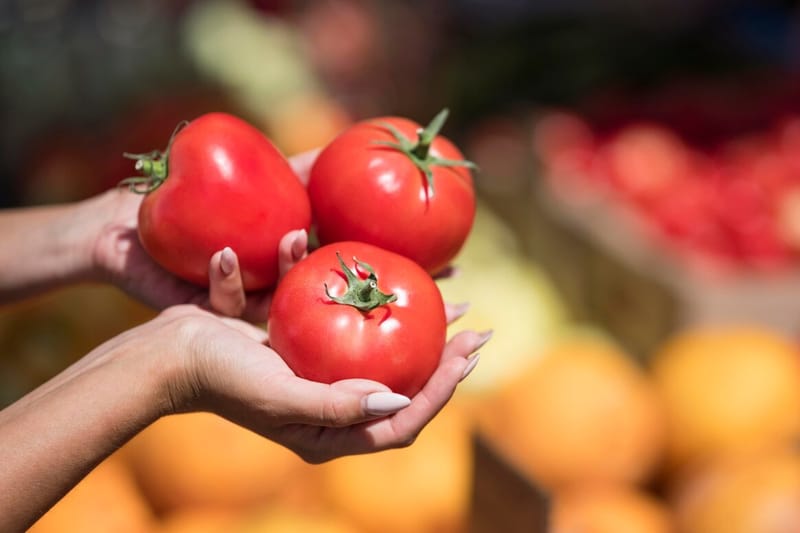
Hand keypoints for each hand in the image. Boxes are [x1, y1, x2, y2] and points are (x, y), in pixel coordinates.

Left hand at [86, 151, 319, 320]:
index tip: (350, 226)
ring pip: (267, 300)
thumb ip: (290, 169)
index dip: (337, 250)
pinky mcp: (201, 312)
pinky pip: (221, 303)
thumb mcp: (244, 174)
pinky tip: (222, 255)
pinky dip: (226, 281)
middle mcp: (262, 285)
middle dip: (308, 263)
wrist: (122, 223)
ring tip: (287, 240)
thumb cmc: (184, 195)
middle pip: (298, 284)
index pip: (316, 258)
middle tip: (307, 234)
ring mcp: (234, 301)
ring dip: (279, 273)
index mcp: (278, 260)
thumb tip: (337, 149)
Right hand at [156, 304, 488, 462]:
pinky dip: (369, 302)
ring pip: (383, 351)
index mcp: (330, 431)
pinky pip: (347, 324)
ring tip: (454, 299)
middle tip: (477, 328)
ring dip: (416, 327)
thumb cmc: (221, 379)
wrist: (170, 352)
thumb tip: (399, 399)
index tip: (469, 354)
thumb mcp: (280, 398)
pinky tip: (387, 274)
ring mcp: (318, 374)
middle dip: (443, 359)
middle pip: (403, 386)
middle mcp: (330, 406)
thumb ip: (337, 404)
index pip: (403, 421)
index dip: (443, 391)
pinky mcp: (303, 344)